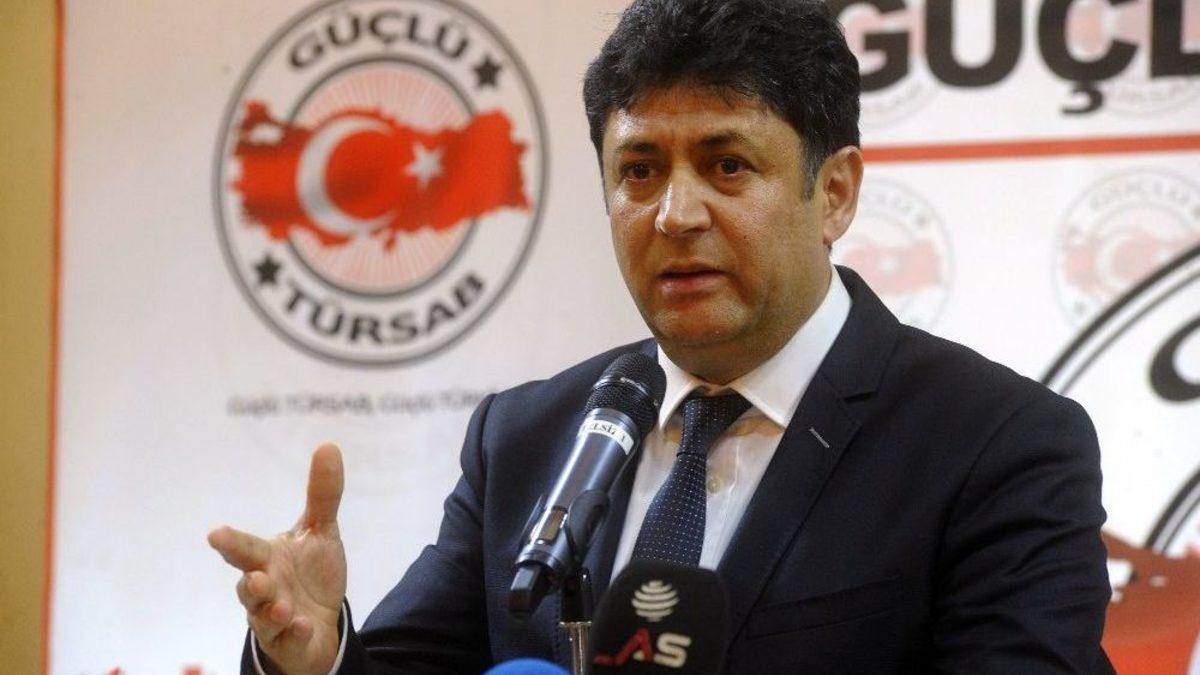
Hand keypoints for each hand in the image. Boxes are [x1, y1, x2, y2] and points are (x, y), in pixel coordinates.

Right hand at [208, 443, 347, 674]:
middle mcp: (264, 589)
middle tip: (254, 577)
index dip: (231, 542)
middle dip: (248, 583)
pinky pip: (288, 640)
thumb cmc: (311, 574)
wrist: (319, 624)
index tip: (215, 533)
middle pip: (248, 586)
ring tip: (282, 605)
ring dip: (271, 611)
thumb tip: (328, 444)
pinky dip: (294, 633)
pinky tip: (302, 625)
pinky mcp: (287, 642)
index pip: (245, 549)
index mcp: (266, 559)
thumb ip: (323, 494)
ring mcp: (272, 619)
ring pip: (262, 617)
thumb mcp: (321, 532)